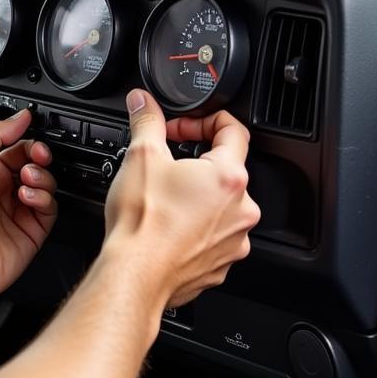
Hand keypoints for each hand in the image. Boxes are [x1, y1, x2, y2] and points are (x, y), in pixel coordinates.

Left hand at [0, 109, 57, 308]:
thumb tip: (20, 116)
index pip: (18, 146)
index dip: (30, 141)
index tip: (34, 141)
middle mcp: (4, 188)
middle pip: (37, 163)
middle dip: (40, 158)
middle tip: (36, 160)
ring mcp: (19, 210)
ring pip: (48, 184)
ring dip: (41, 179)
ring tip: (26, 184)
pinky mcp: (33, 230)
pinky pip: (51, 208)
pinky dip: (44, 200)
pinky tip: (28, 201)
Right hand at [104, 90, 260, 308]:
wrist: (135, 275)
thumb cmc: (142, 224)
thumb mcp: (141, 157)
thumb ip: (147, 121)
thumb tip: (143, 101)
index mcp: (229, 176)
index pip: (233, 130)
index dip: (204, 121)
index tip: (182, 128)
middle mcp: (241, 209)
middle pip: (225, 171)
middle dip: (195, 163)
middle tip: (165, 166)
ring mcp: (234, 240)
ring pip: (220, 207)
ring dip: (196, 199)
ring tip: (164, 201)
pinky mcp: (221, 264)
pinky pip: (213, 237)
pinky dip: (194, 230)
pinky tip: (168, 229)